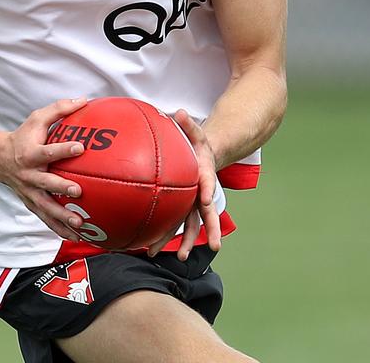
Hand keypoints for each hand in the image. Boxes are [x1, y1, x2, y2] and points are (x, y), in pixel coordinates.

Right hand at [0, 97, 88, 240]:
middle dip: (61, 189)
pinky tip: (76, 237)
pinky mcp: (31, 203)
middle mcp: (30, 175)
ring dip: (62, 217)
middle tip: (78, 191)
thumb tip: (84, 100)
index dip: (64, 149)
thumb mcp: (37, 118)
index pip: (49, 151)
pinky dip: (59, 229)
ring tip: (80, 225)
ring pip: (46, 207)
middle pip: (46, 184)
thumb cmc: (23, 137)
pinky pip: (45, 218)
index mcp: (32, 154)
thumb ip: (60, 109)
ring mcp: (29, 192)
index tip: (80, 147)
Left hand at [147, 109, 221, 260]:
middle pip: (207, 213)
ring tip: (181, 257)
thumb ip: (187, 124)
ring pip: (192, 224)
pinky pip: (177, 223)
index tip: (206, 199)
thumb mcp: (195, 132)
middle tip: (215, 245)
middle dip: (211, 229)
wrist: (206, 156)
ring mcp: (193, 203)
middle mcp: (201, 193)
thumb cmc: (198, 144)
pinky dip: (168, 236)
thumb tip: (178, 112)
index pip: (208, 184)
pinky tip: (153, 248)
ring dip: (188, 241)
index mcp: (204, 175)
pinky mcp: (184, 207)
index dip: (207, 191)